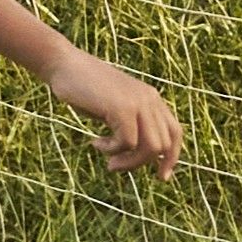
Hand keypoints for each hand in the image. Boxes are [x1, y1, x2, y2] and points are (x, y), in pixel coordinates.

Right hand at [49, 48, 183, 176]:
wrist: (65, 65)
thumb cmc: (85, 89)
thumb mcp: (114, 108)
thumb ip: (130, 125)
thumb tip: (139, 157)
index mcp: (151, 99)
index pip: (175, 132)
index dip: (172, 157)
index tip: (161, 177)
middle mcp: (150, 99)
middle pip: (163, 146)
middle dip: (140, 163)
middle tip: (115, 165)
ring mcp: (138, 102)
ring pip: (150, 148)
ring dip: (128, 162)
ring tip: (109, 162)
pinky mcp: (123, 107)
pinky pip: (127, 143)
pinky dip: (111, 150)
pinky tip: (95, 142)